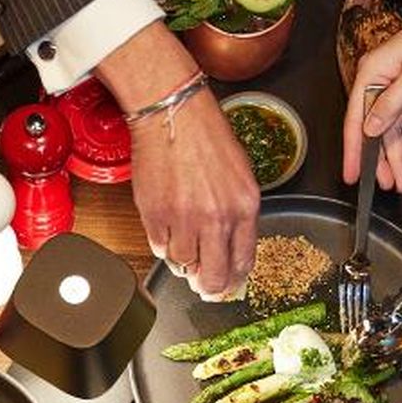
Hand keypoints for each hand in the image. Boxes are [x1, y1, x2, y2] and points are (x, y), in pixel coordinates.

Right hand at [128, 90, 259, 296]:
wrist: (173, 115)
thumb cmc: (206, 137)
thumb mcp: (240, 176)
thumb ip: (237, 215)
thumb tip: (228, 250)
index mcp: (244, 207)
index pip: (243, 263)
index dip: (233, 281)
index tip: (226, 285)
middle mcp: (217, 218)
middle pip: (213, 277)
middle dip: (209, 287)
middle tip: (203, 286)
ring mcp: (185, 220)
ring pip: (183, 265)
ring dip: (182, 260)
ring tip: (182, 241)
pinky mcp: (156, 217)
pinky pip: (159, 248)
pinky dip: (163, 244)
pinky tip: (167, 226)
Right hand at [343, 0, 401, 192]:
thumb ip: (393, 104)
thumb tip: (369, 131)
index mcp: (372, 76)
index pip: (356, 120)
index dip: (353, 151)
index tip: (351, 176)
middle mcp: (382, 84)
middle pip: (377, 131)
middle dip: (382, 161)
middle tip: (387, 187)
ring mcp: (401, 90)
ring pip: (397, 132)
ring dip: (401, 158)